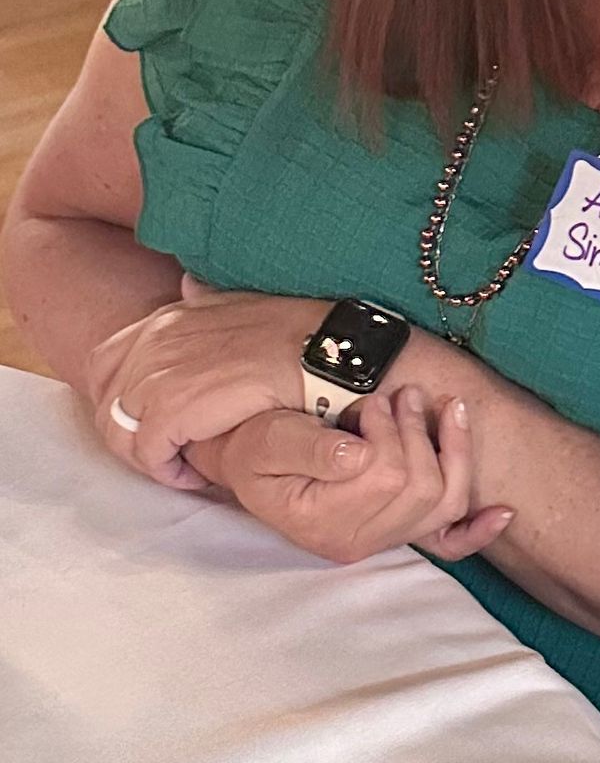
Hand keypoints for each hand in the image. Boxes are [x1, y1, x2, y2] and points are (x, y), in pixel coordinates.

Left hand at [88, 279, 326, 489]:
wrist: (331, 351)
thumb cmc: (302, 334)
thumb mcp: (243, 305)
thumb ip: (207, 304)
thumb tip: (189, 287)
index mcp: (168, 319)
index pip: (105, 363)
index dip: (118, 400)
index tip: (150, 423)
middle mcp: (155, 341)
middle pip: (105, 401)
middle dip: (129, 435)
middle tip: (166, 453)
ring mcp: (160, 372)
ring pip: (119, 431)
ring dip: (147, 456)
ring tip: (181, 467)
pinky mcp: (174, 406)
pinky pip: (147, 450)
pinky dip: (167, 469)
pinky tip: (195, 474)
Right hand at [198, 389, 513, 564]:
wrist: (250, 465)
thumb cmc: (254, 449)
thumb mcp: (264, 440)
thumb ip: (306, 447)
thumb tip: (356, 454)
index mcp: (321, 521)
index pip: (384, 476)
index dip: (390, 432)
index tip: (374, 403)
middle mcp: (356, 542)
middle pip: (421, 488)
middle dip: (418, 433)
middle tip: (401, 397)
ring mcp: (382, 542)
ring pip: (444, 504)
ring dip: (452, 450)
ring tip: (438, 409)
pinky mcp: (399, 534)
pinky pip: (448, 542)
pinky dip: (476, 530)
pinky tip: (501, 513)